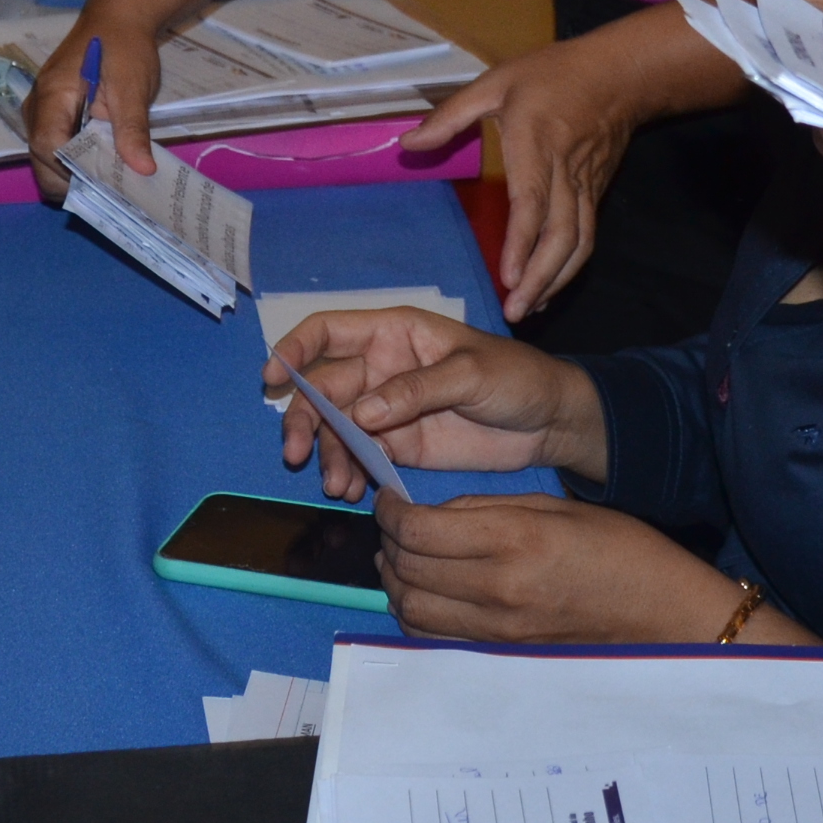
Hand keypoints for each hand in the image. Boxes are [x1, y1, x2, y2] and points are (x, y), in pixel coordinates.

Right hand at [26, 13, 161, 188]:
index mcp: (52, 95)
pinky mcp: (51, 116)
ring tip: (107, 183)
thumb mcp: (133, 87)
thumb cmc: (124, 48)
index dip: (71, 171)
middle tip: (109, 192)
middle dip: (71, 180)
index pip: (47, 146)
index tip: (104, 183)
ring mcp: (41, 112)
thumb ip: (132, 128)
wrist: (119, 19)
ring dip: (72, 175)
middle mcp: (37, 107)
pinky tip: (100, 168)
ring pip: (45, 158)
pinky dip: (74, 164)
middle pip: (41, 158)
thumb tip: (142, 170)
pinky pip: (54, 148)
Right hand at [266, 308, 604, 494]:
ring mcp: (386, 409)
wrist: (549, 424)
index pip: (329, 332)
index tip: (273, 378)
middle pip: (322, 387)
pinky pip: (359, 456)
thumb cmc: (516, 378)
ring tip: (337, 485)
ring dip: (325, 454)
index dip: (296, 349)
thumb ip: (416, 390)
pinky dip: (348, 472)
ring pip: (335, 428)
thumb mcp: (471, 374)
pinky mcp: (398, 445)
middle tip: (297, 453)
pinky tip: (351, 491)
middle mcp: (380, 368)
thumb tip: (362, 412)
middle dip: (304, 418)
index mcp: (394, 333)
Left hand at [374, 492, 756, 643]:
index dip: (390, 511)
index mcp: (514, 541)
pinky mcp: (501, 657)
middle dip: (388, 543)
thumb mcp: (557, 507)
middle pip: (406, 570)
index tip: (388, 499)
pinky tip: (428, 595)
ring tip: (403, 559)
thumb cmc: (620, 551)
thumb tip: (433, 514)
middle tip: (394, 526)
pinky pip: (435, 639)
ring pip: (411, 610)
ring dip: (395, 582)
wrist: (662, 615)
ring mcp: (497, 633)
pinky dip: (418, 615)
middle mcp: (498, 591)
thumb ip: (487, 509)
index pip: (418, 530)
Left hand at [400, 39, 641, 321]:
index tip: (508, 277)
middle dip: (540, 278)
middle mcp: (565, 173)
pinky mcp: (597, 193)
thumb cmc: (553, 75)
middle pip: (560, 236)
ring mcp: (585, 186)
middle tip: (515, 311)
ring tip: (530, 309)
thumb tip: (408, 143)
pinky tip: (550, 285)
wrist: (619, 74)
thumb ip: (451, 115)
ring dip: (556, 281)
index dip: (521, 243)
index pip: (532, 203)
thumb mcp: (496, 82)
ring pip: (578, 243)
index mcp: (536, 146)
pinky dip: (571, 267)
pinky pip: (587, 236)